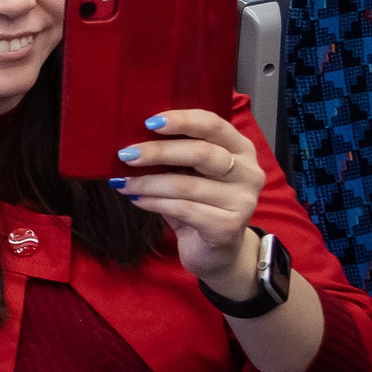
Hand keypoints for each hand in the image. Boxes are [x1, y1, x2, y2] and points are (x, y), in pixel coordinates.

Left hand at [111, 108, 264, 288]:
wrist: (215, 251)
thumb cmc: (198, 202)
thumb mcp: (190, 173)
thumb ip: (175, 154)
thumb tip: (131, 137)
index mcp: (240, 149)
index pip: (213, 125)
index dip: (182, 120)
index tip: (148, 123)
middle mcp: (248, 172)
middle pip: (201, 153)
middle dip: (158, 152)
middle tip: (125, 155)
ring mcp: (242, 200)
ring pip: (186, 185)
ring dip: (147, 183)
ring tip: (122, 183)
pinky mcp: (229, 226)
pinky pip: (183, 209)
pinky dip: (154, 203)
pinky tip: (137, 201)